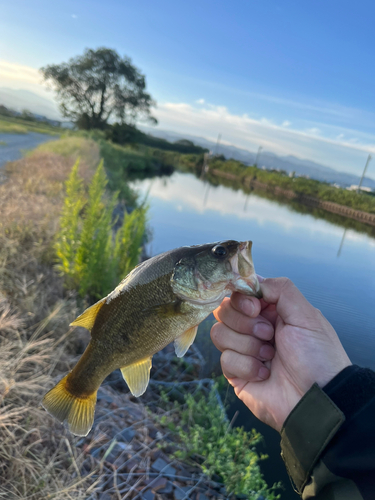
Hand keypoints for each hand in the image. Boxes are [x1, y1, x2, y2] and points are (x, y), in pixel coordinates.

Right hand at [211, 277, 351, 431]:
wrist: (317, 399)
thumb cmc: (317, 356)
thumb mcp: (307, 315)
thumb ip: (281, 289)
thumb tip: (252, 280)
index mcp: (269, 311)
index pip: (239, 294)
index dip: (242, 299)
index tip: (256, 309)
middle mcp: (253, 328)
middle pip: (223, 310)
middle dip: (245, 323)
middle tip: (269, 335)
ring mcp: (243, 350)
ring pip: (219, 333)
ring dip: (247, 345)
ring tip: (270, 356)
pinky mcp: (236, 373)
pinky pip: (225, 359)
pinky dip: (247, 366)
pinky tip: (265, 374)